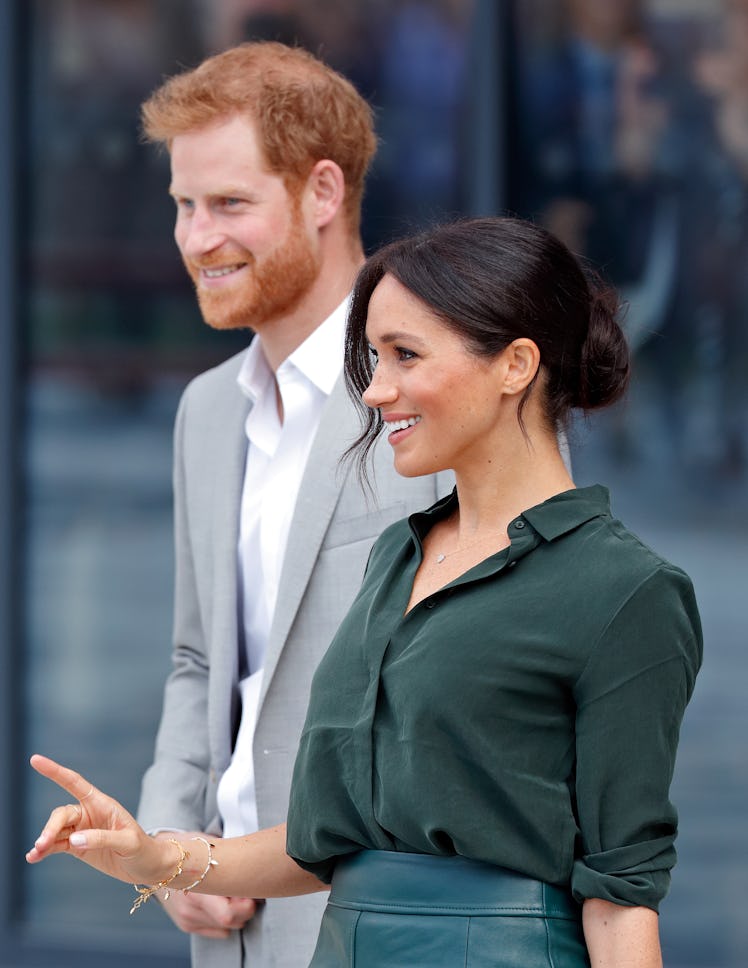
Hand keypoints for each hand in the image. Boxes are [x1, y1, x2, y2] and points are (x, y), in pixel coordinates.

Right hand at [26, 754, 174, 886]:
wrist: (147, 866)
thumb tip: (74, 839)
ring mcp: (82, 830)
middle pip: (62, 814)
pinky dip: (43, 851)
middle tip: (42, 844)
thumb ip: (102, 839)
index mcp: (102, 803)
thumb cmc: (141, 849)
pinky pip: (56, 846)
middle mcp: (89, 813)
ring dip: (44, 841)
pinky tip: (33, 858)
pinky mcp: (77, 847)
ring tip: (35, 853)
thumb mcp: (128, 842)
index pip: (74, 783)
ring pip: (56, 830)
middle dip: (50, 827)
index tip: (35, 760)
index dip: (55, 771)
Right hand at [152, 832, 257, 937]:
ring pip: (227, 927)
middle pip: (231, 922)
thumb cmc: (186, 850)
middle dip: (246, 907)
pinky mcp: (187, 925)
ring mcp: (187, 920)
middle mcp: (190, 910)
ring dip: (237, 913)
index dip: (247, 904)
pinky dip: (225, 919)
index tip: (251, 888)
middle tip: (244, 887)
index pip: (228, 915)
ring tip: (231, 891)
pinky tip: (221, 900)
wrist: (157, 860)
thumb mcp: (207, 848)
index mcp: (195, 891)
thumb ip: (228, 860)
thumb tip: (253, 866)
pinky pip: (218, 930)